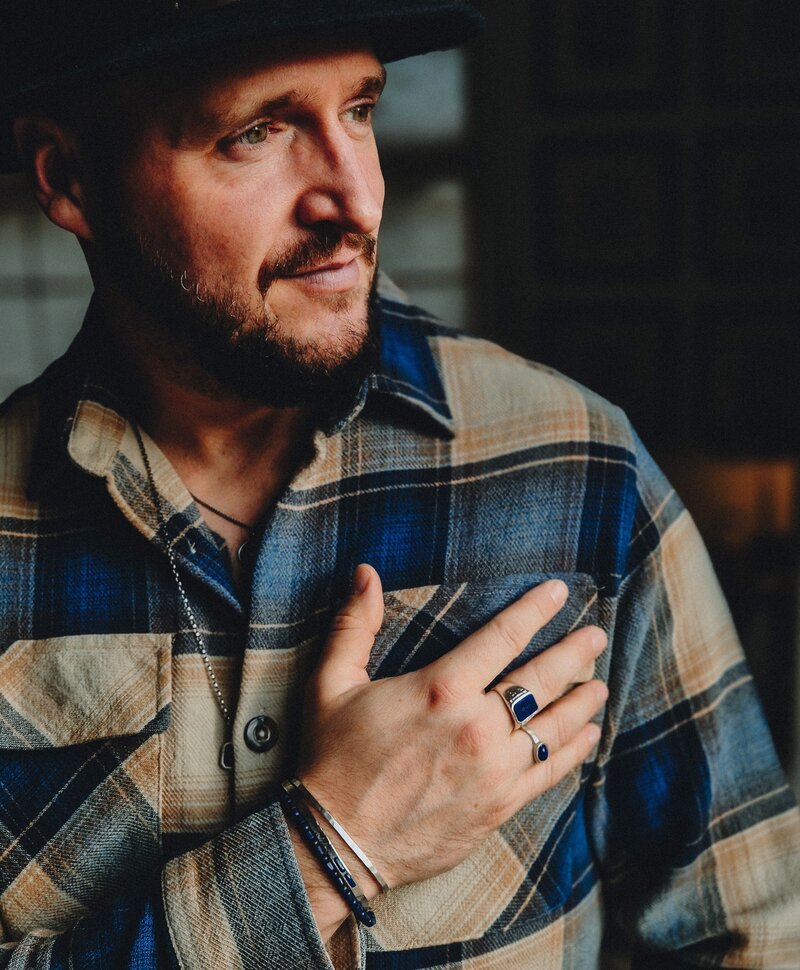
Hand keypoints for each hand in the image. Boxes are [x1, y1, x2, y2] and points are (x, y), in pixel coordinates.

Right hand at [296, 565, 607, 898]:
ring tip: (600, 684)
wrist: (337, 843)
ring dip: (582, 701)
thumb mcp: (332, 682)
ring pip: (555, 726)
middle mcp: (477, 727)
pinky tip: (588, 735)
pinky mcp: (499, 806)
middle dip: (574, 653)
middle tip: (597, 636)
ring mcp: (494, 770)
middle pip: (542, 679)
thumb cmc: (333, 758)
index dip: (536, 610)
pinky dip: (575, 751)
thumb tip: (365, 573)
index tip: (560, 592)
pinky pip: (550, 773)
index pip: (503, 636)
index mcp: (441, 689)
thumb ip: (354, 624)